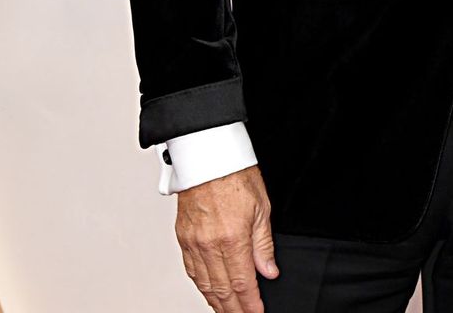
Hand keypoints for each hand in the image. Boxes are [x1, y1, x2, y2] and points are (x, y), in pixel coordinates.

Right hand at [175, 165, 277, 312]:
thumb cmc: (235, 174)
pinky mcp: (183, 238)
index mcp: (232, 238)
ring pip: (204, 284)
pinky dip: (201, 286)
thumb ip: (263, 244)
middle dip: (234, 309)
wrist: (208, 156)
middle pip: (222, 289)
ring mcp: (193, 242)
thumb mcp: (261, 208)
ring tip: (227, 311)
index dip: (250, 303)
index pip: (242, 283)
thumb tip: (269, 270)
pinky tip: (208, 292)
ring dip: (216, 302)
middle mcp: (209, 244)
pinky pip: (191, 270)